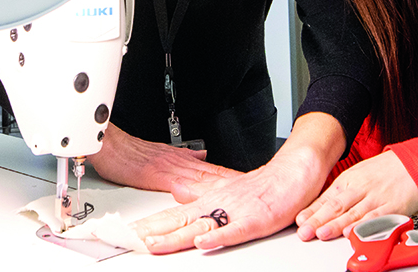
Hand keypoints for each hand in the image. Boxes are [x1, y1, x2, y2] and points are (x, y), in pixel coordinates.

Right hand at [87, 122, 238, 191]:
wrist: (108, 144)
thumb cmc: (128, 152)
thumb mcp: (161, 151)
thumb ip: (183, 155)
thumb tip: (202, 156)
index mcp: (180, 158)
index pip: (211, 169)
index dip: (230, 176)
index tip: (248, 182)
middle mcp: (178, 162)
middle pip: (211, 174)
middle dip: (231, 182)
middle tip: (251, 188)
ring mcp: (168, 167)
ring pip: (200, 178)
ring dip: (218, 186)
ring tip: (237, 193)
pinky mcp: (155, 175)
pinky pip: (177, 184)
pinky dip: (191, 191)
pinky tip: (201, 198)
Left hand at [128, 112, 345, 253]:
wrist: (293, 172)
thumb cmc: (264, 188)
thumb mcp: (226, 196)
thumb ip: (203, 205)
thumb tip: (181, 208)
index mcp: (207, 200)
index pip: (170, 215)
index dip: (147, 225)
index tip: (125, 235)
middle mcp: (216, 205)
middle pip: (177, 221)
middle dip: (152, 232)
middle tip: (127, 242)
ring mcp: (234, 211)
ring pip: (199, 225)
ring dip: (175, 236)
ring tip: (153, 244)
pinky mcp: (254, 218)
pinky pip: (234, 229)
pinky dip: (218, 236)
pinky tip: (203, 241)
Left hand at [295, 150, 417, 240]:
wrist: (413, 163)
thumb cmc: (384, 171)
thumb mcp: (358, 175)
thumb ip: (340, 193)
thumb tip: (318, 208)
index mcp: (349, 180)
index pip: (327, 198)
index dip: (312, 211)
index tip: (299, 220)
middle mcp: (360, 188)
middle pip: (336, 206)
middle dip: (319, 220)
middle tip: (305, 230)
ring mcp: (376, 198)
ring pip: (353, 213)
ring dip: (336, 225)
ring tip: (322, 233)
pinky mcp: (392, 208)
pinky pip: (376, 218)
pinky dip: (364, 226)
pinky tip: (352, 232)